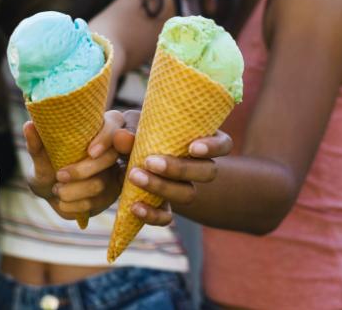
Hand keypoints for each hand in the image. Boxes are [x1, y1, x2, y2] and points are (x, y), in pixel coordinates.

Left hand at [24, 110, 124, 220]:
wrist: (50, 192)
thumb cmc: (48, 166)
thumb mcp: (40, 156)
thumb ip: (37, 143)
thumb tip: (29, 125)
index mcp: (96, 129)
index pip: (115, 123)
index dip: (106, 138)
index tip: (90, 152)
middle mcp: (109, 149)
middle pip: (109, 157)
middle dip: (82, 171)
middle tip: (59, 175)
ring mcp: (113, 173)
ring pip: (100, 184)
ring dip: (73, 190)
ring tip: (57, 189)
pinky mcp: (111, 194)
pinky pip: (96, 202)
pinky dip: (74, 204)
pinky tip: (63, 202)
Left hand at [113, 118, 232, 226]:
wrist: (117, 155)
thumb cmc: (132, 130)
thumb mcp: (129, 125)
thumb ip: (128, 129)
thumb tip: (124, 138)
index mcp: (199, 139)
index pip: (223, 144)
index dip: (214, 147)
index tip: (192, 148)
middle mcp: (197, 165)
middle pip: (207, 172)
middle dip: (180, 169)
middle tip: (150, 161)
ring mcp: (183, 187)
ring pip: (188, 194)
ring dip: (162, 187)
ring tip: (134, 176)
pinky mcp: (165, 205)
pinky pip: (167, 217)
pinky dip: (152, 214)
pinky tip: (135, 206)